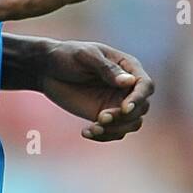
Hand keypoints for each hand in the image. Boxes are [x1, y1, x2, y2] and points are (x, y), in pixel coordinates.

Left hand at [37, 40, 153, 140]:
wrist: (47, 69)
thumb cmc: (67, 55)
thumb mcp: (85, 56)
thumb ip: (107, 68)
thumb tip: (129, 82)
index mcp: (128, 67)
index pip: (145, 85)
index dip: (139, 98)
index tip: (124, 108)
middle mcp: (127, 87)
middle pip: (142, 107)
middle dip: (125, 117)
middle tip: (101, 117)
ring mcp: (116, 103)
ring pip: (132, 123)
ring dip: (116, 129)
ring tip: (94, 128)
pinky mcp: (104, 116)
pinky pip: (115, 132)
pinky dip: (104, 136)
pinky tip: (86, 132)